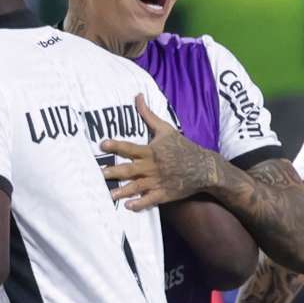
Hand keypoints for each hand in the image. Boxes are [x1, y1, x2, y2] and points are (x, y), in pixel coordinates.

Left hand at [102, 95, 225, 209]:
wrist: (203, 167)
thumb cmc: (182, 146)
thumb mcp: (166, 129)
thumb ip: (148, 115)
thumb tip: (137, 96)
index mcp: (151, 151)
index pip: (130, 147)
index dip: (116, 145)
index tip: (103, 144)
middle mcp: (152, 167)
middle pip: (130, 169)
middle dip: (114, 172)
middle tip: (100, 174)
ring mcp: (158, 181)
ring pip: (137, 187)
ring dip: (123, 191)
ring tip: (110, 195)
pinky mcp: (164, 193)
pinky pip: (150, 200)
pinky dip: (140, 203)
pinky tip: (129, 206)